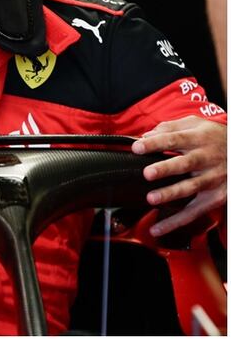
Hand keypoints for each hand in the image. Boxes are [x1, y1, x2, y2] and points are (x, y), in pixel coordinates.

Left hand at [132, 116, 226, 235]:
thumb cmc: (214, 137)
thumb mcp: (197, 124)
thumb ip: (171, 127)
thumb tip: (146, 135)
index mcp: (198, 139)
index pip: (174, 139)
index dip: (155, 143)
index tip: (137, 147)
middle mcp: (206, 159)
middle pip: (185, 164)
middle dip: (166, 169)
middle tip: (148, 173)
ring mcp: (212, 178)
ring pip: (191, 188)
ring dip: (171, 194)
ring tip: (152, 199)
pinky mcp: (216, 197)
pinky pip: (194, 211)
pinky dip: (176, 221)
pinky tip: (158, 228)